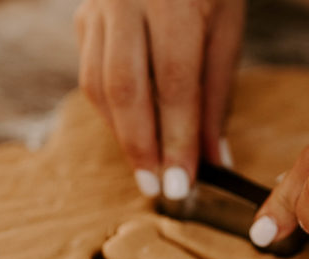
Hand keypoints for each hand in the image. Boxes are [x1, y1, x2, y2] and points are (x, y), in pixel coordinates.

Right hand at [75, 0, 244, 198]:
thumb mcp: (225, 31)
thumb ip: (215, 96)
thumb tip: (215, 159)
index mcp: (174, 3)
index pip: (174, 85)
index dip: (177, 139)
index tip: (182, 184)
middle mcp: (128, 1)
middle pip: (126, 90)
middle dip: (142, 147)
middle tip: (156, 189)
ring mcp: (99, 8)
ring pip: (99, 86)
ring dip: (122, 135)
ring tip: (145, 169)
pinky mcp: (83, 18)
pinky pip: (90, 75)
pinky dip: (110, 113)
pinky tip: (130, 135)